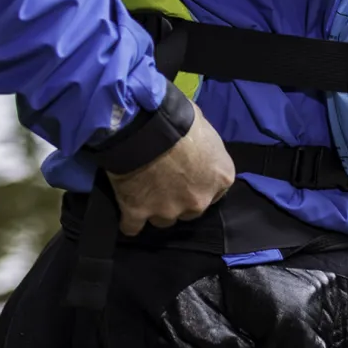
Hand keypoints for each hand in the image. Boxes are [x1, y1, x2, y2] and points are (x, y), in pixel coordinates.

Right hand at [108, 105, 235, 236]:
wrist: (145, 127)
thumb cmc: (180, 120)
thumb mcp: (203, 125)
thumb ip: (205, 143)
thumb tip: (198, 139)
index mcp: (221, 178)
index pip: (215, 192)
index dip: (199, 184)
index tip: (188, 177)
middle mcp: (199, 200)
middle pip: (189, 210)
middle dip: (178, 200)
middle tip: (164, 182)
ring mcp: (169, 210)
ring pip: (163, 219)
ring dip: (155, 209)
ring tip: (143, 190)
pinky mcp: (138, 213)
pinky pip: (132, 227)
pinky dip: (129, 220)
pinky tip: (127, 210)